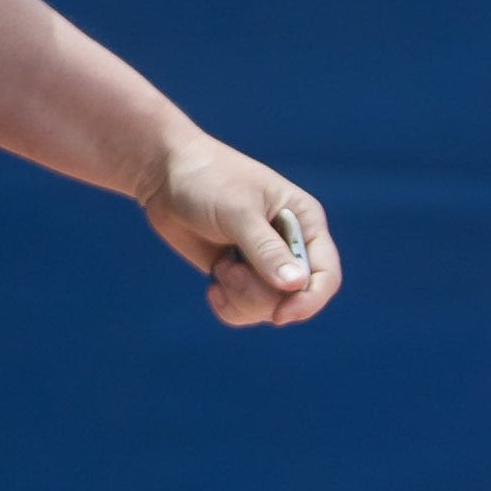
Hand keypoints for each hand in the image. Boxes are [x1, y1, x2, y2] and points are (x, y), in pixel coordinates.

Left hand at [141, 137, 340, 328]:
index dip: (309, 300)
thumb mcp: (238, 212)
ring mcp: (266, 264)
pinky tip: (213, 285)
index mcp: (305, 222)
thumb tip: (296, 285)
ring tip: (220, 267)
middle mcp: (291, 246)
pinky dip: (228, 306)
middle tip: (229, 269)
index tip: (280, 315)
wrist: (165, 175)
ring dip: (240, 296)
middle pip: (295, 298)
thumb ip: (266, 250)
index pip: (326, 274)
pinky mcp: (241, 276)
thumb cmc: (207, 179)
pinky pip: (246, 312)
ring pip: (269, 309)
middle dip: (259, 295)